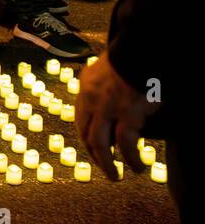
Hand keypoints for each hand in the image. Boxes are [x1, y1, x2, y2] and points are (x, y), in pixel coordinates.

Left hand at [76, 53, 159, 180]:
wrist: (141, 47)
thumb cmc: (130, 57)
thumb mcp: (107, 68)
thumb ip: (102, 86)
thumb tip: (106, 103)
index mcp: (86, 87)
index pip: (81, 120)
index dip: (87, 139)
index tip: (95, 151)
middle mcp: (92, 99)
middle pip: (87, 136)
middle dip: (95, 156)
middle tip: (106, 169)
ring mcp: (108, 107)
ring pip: (101, 144)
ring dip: (108, 164)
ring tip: (116, 176)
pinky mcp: (128, 113)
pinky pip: (127, 144)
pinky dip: (131, 158)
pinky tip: (137, 166)